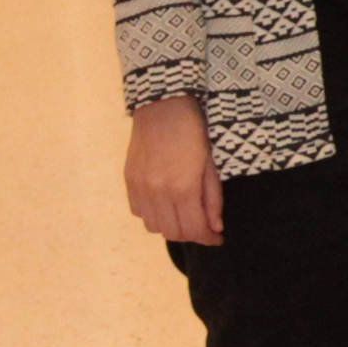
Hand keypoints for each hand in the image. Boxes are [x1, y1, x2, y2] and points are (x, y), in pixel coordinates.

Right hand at [124, 93, 223, 245]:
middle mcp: (157, 192)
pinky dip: (153, 215)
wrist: (162, 107)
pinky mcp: (129, 181)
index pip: (194, 229)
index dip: (208, 239)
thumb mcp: (211, 164)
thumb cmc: (194, 132)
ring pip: (154, 226)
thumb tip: (215, 228)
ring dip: (172, 227)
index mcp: (182, 188)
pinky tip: (166, 206)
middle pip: (173, 232)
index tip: (218, 238)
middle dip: (192, 235)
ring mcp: (140, 187)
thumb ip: (212, 199)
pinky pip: (138, 212)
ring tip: (186, 217)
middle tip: (205, 229)